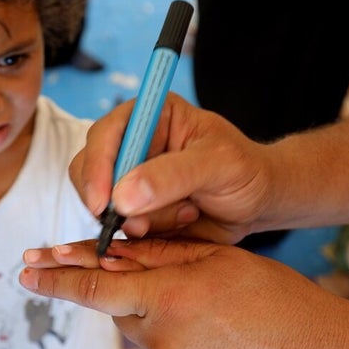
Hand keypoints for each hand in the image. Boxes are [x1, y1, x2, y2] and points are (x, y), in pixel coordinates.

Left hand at [21, 238, 348, 348]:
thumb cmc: (277, 298)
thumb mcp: (218, 259)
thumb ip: (158, 255)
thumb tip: (111, 253)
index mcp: (171, 295)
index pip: (95, 286)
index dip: (56, 277)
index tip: (26, 269)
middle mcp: (162, 339)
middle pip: (121, 308)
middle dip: (131, 291)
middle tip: (173, 285)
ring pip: (143, 333)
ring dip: (159, 317)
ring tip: (210, 314)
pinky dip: (176, 343)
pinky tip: (213, 339)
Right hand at [69, 93, 271, 243]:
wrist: (259, 203)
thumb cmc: (245, 171)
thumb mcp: (218, 164)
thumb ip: (173, 175)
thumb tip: (123, 196)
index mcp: (151, 116)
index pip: (106, 134)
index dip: (98, 167)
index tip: (104, 202)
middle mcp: (133, 145)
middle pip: (89, 171)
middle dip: (112, 202)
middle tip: (141, 222)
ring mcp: (130, 179)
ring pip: (104, 205)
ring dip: (142, 219)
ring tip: (188, 211)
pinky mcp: (135, 209)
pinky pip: (121, 227)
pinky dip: (148, 233)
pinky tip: (184, 221)